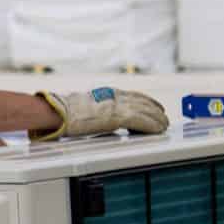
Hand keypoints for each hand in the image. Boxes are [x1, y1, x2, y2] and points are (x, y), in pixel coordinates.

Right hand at [36, 86, 168, 140]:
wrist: (58, 111)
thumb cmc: (66, 111)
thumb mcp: (88, 104)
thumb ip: (101, 107)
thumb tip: (103, 116)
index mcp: (109, 93)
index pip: (136, 95)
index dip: (149, 102)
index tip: (158, 107)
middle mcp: (116, 97)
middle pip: (144, 103)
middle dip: (157, 112)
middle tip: (164, 119)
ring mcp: (117, 106)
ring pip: (146, 111)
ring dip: (158, 119)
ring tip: (164, 126)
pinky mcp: (116, 117)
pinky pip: (140, 121)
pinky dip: (152, 125)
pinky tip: (158, 129)